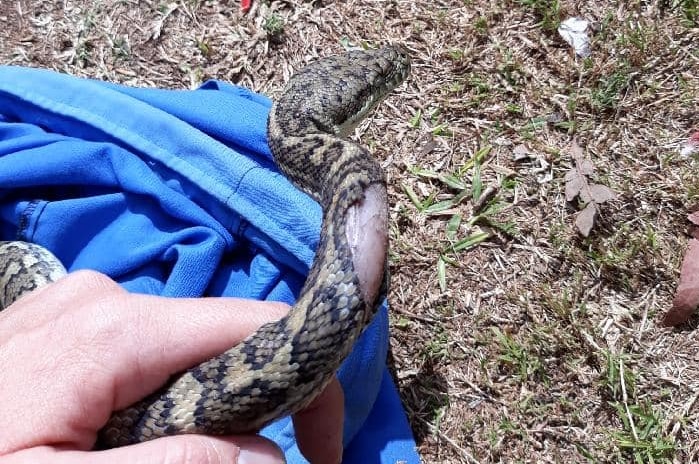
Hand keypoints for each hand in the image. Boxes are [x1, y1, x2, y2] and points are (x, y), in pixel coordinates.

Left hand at [0, 271, 342, 463]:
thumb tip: (270, 456)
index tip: (320, 450)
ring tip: (157, 457)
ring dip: (203, 411)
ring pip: (186, 354)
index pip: (255, 326)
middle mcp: (106, 297)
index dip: (306, 381)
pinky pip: (147, 357)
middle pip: (222, 340)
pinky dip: (164, 401)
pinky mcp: (68, 324)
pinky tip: (125, 439)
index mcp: (114, 327)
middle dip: (248, 408)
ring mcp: (83, 306)